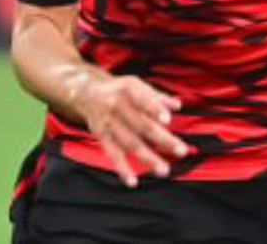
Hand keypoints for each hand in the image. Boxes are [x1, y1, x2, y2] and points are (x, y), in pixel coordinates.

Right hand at [67, 72, 188, 187]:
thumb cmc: (118, 89)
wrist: (85, 92)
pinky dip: (122, 168)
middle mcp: (117, 105)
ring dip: (148, 158)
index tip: (167, 120)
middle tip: (181, 150)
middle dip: (163, 139)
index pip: (143, 99)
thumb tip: (177, 105)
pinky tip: (133, 181)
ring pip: (130, 143)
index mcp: (128, 88)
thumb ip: (157, 96)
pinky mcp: (101, 136)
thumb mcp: (136, 84)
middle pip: (142, 125)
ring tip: (163, 169)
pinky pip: (113, 153)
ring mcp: (108, 122)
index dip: (155, 109)